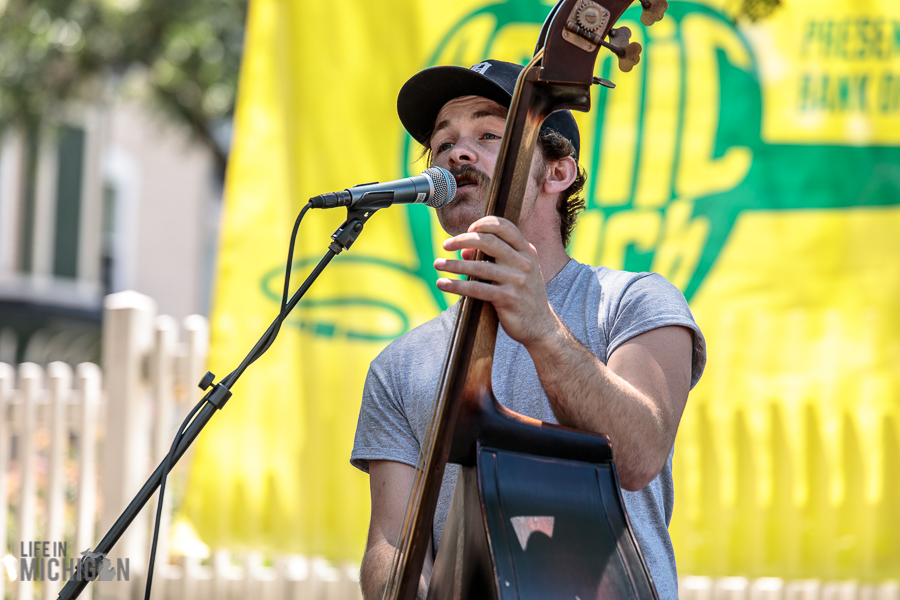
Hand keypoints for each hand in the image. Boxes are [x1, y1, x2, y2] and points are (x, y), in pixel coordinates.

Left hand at [433, 216, 561, 347]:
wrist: (540, 326)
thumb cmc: (523, 295)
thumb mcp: (515, 272)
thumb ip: (493, 258)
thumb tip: (463, 251)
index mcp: (527, 251)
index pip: (505, 226)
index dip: (484, 223)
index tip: (467, 229)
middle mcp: (524, 263)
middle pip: (488, 241)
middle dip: (463, 239)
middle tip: (445, 244)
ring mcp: (517, 281)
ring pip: (479, 267)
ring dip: (454, 265)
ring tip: (437, 264)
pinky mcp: (508, 299)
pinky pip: (477, 289)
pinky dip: (457, 286)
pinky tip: (443, 284)